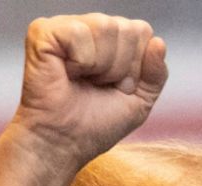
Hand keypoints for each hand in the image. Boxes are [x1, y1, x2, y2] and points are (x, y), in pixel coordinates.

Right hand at [0, 14, 167, 185]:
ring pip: (106, 26)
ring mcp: (65, 27)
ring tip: (82, 80)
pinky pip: (79, 32)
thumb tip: (158, 42)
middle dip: (120, 67)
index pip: (142, 31)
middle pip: (128, 28)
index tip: (115, 87)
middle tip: (96, 86)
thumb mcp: (139, 102)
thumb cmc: (93, 125)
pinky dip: (80, 61)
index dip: (135, 66)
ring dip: (101, 66)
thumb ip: (156, 74)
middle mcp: (88, 27)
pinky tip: (67, 73)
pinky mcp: (43, 32)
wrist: (62, 144)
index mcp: (110, 39)